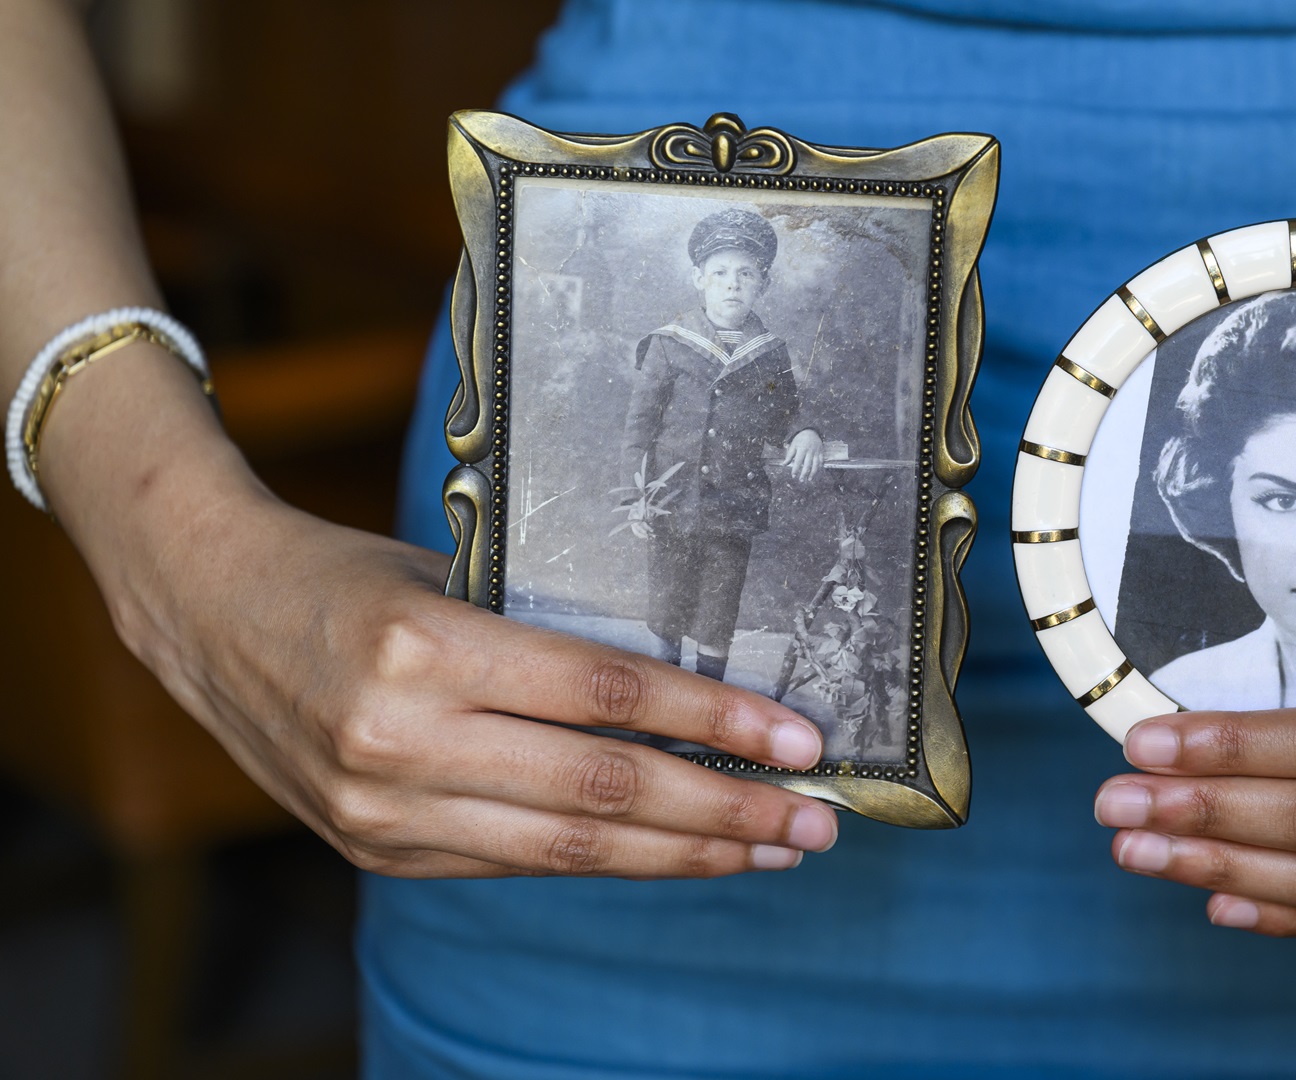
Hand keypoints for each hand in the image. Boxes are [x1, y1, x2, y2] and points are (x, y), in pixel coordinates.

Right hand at [99, 484, 838, 879]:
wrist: (207, 607)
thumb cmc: (348, 574)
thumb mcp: (455, 580)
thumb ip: (552, 642)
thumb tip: (690, 687)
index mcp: (425, 648)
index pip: (605, 696)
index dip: (713, 720)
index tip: (799, 738)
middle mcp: (400, 739)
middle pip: (602, 795)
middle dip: (725, 812)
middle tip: (815, 819)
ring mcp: (383, 809)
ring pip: (570, 852)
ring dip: (686, 855)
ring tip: (770, 848)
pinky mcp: (379, 849)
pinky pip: (520, 863)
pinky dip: (611, 862)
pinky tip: (678, 852)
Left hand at [783, 428, 823, 482]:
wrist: (811, 431)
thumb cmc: (800, 439)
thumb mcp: (793, 445)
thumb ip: (789, 455)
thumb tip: (783, 464)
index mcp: (802, 449)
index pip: (798, 461)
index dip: (795, 469)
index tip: (793, 475)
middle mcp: (810, 451)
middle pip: (807, 465)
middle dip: (804, 473)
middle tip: (801, 480)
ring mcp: (816, 452)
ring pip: (815, 464)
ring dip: (812, 473)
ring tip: (809, 479)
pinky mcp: (821, 452)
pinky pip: (821, 461)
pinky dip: (820, 467)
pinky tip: (817, 472)